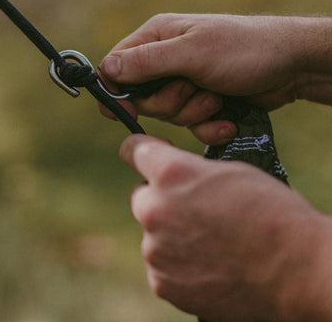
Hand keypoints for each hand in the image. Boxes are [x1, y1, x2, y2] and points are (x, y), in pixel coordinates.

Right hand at [99, 14, 305, 144]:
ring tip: (217, 96)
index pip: (116, 66)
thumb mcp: (192, 53)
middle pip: (142, 97)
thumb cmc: (243, 49)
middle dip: (170, 101)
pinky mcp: (202, 101)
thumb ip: (147, 62)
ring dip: (194, 112)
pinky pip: (190, 125)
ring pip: (167, 114)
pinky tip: (226, 118)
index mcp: (156, 38)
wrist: (291, 66)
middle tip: (193, 87)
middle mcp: (166, 59)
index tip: (127, 108)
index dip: (117, 90)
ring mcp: (184, 81)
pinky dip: (208, 126)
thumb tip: (106, 69)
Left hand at [121, 135, 331, 321]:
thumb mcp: (228, 171)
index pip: (133, 149)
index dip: (138, 149)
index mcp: (170, 173)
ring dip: (170, 233)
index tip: (142, 154)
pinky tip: (208, 263)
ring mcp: (155, 248)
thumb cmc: (270, 212)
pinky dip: (177, 262)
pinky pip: (161, 264)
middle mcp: (154, 208)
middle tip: (194, 209)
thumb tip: (168, 175)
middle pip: (142, 196)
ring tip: (210, 241)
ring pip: (152, 232)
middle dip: (161, 199)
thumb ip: (188, 170)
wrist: (298, 269)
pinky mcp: (162, 282)